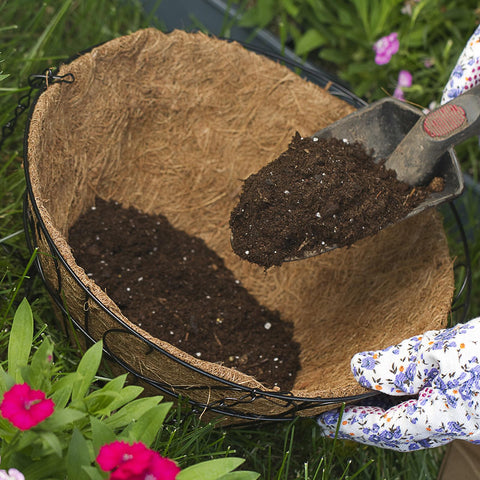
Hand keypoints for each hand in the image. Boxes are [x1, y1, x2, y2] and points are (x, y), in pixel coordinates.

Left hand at [317, 318, 479, 450]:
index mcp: (447, 417)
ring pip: (415, 421)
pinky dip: (407, 402)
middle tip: (336, 414)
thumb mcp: (441, 349)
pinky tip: (396, 386)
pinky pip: (430, 410)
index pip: (388, 429)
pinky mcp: (468, 405)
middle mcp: (457, 425)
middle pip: (400, 431)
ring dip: (385, 413)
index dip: (354, 427)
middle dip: (367, 424)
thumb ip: (399, 363)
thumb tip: (358, 369)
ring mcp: (465, 417)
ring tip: (359, 399)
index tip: (325, 422)